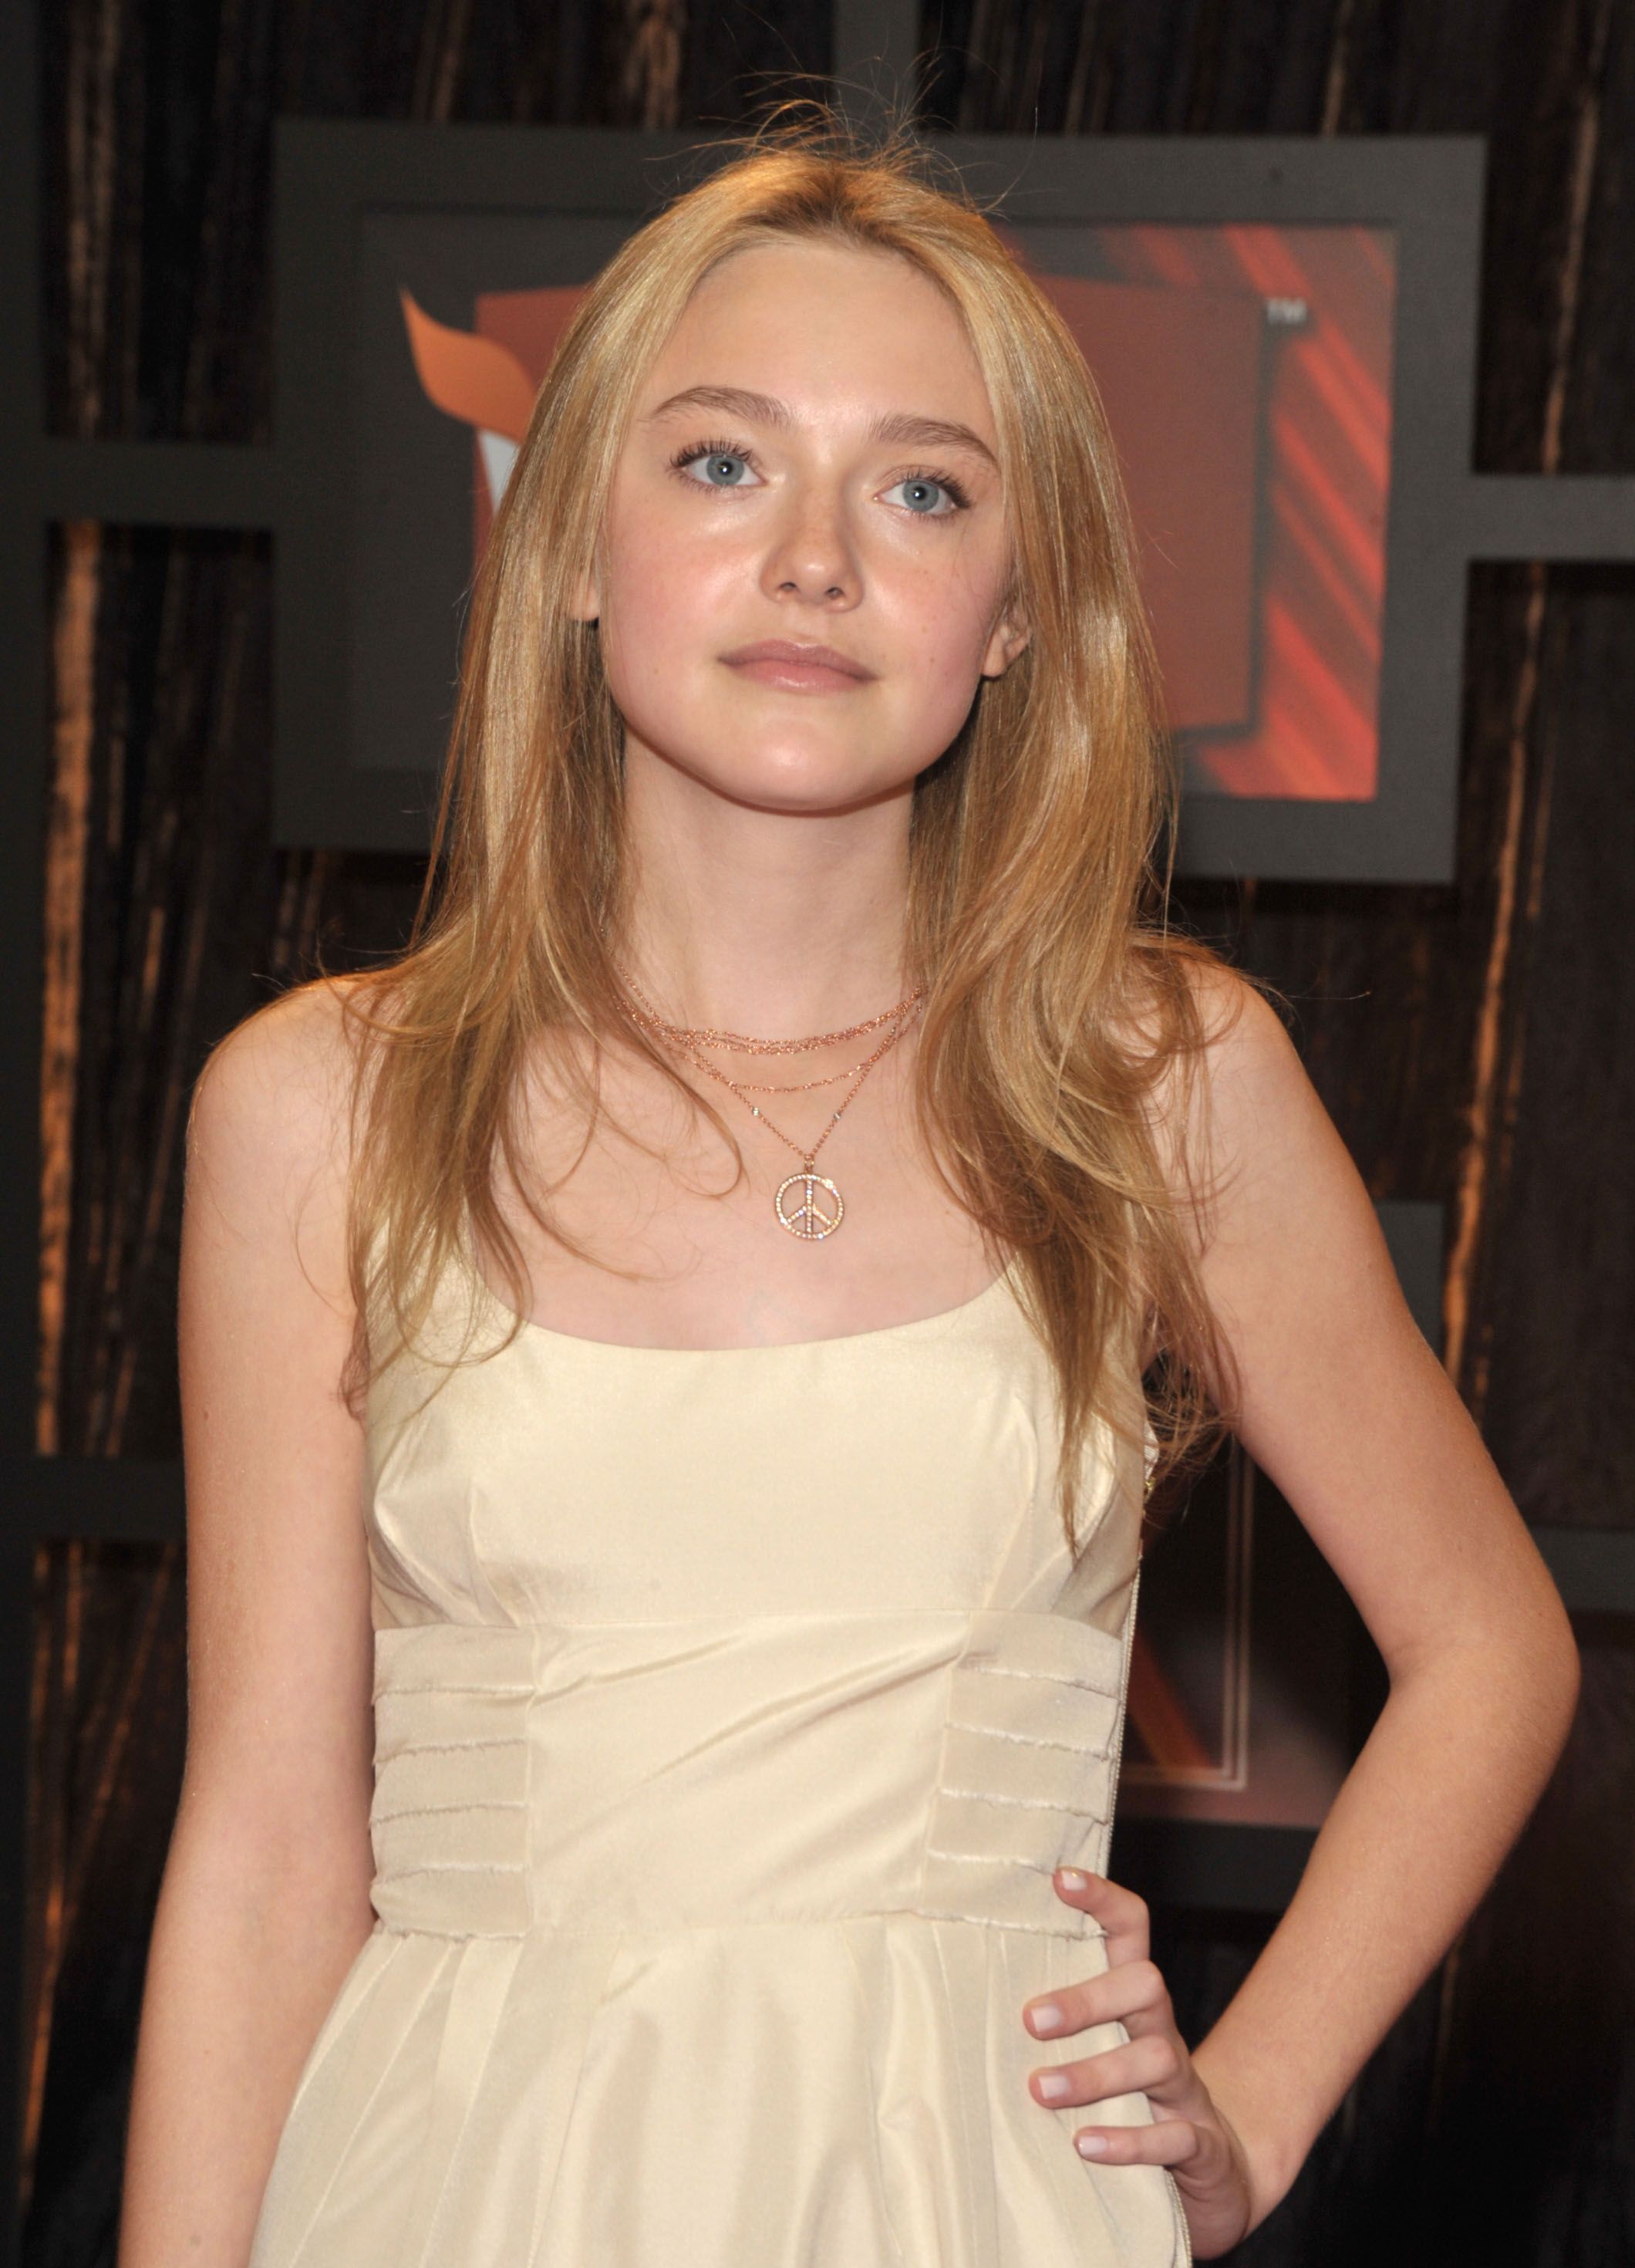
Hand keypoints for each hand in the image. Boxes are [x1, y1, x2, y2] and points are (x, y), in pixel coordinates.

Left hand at [1021, 1867, 1253, 2259]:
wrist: (1215, 2172)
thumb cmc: (1128, 2100)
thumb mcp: (1093, 2052)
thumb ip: (1047, 2024)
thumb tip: (955, 1999)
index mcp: (1133, 2005)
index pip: (1129, 1931)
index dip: (1102, 1899)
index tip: (1060, 1879)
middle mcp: (1161, 2034)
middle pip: (1146, 1986)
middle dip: (1089, 1998)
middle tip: (1031, 2020)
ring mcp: (1186, 2088)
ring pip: (1158, 2057)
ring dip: (1096, 2074)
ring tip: (1041, 2090)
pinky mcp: (1201, 2145)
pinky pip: (1174, 2136)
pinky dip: (1129, 2141)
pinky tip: (1085, 2144)